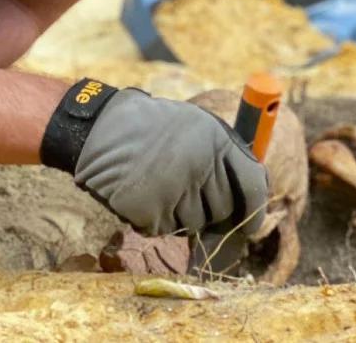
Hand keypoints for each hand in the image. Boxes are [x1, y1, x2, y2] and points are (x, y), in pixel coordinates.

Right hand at [40, 79, 268, 236]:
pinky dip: (154, 219)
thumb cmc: (152, 127)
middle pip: (223, 211)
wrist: (101, 129)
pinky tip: (143, 194)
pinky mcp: (150, 210)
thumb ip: (224, 156)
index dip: (255, 210)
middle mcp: (201, 166)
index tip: (250, 225)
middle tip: (185, 193)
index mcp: (217, 142)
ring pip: (194, 224)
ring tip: (159, 186)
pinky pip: (164, 229)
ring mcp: (175, 190)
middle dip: (210, 210)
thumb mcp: (197, 126)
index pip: (253, 186)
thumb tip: (250, 194)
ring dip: (180, 214)